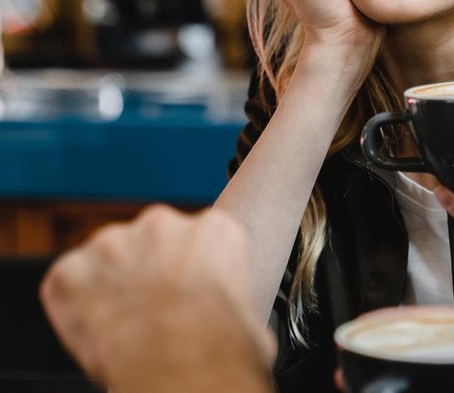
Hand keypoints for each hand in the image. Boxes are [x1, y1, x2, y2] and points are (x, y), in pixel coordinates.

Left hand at [40, 206, 275, 392]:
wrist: (180, 365)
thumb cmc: (219, 345)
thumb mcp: (249, 313)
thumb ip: (232, 299)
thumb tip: (235, 321)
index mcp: (214, 230)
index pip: (199, 240)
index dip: (189, 271)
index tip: (186, 293)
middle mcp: (163, 224)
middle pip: (151, 242)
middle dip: (148, 271)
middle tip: (153, 311)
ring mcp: (114, 243)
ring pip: (108, 258)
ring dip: (111, 284)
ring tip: (124, 325)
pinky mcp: (72, 269)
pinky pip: (68, 283)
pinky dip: (74, 305)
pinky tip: (95, 331)